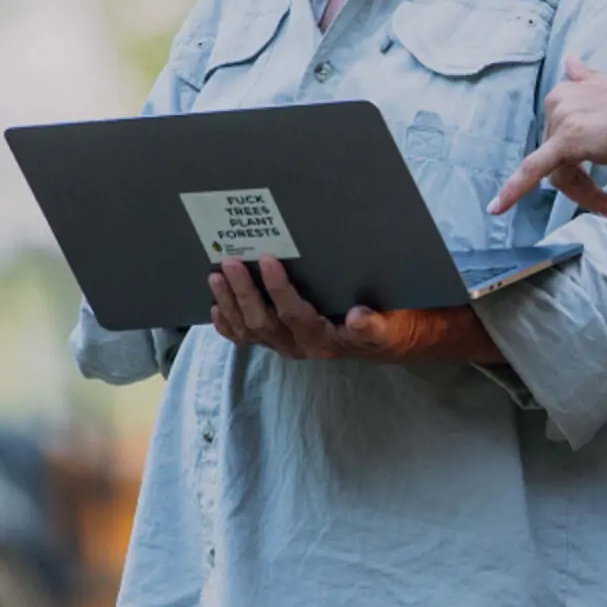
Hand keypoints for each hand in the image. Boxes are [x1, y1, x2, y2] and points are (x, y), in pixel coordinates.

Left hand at [208, 258, 501, 363]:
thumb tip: (358, 318)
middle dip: (244, 292)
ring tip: (217, 276)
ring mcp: (285, 344)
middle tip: (232, 262)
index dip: (278, 289)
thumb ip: (375, 325)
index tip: (269, 260)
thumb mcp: (391, 325)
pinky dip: (227, 324)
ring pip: (248, 329)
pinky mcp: (278, 339)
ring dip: (230, 303)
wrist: (386, 340)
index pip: (294, 314)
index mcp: (324, 340)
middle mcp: (299, 346)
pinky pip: (246, 336)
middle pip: (262, 322)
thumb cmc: (389, 325)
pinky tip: (216, 307)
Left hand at [488, 56, 606, 216]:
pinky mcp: (568, 141)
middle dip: (582, 185)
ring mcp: (562, 120)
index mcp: (565, 91)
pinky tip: (498, 208)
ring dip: (584, 196)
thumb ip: (588, 80)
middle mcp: (557, 101)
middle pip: (557, 162)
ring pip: (558, 175)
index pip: (559, 141)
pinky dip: (513, 190)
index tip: (599, 184)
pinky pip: (533, 171)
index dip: (579, 167)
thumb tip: (570, 61)